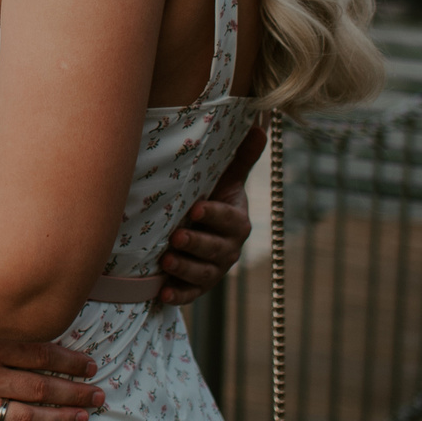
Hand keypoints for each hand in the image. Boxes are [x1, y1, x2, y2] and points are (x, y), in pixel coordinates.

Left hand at [157, 124, 258, 305]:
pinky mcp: (196, 286)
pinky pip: (190, 294)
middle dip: (198, 244)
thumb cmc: (210, 196)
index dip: (214, 215)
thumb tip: (258, 125)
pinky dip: (178, 295)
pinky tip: (163, 292)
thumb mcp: (224, 178)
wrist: (198, 228)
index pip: (230, 219)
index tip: (196, 208)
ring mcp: (213, 269)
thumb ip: (240, 157)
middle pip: (217, 250)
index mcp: (236, 220)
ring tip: (165, 260)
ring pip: (203, 274)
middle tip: (176, 236)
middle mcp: (228, 247)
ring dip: (185, 268)